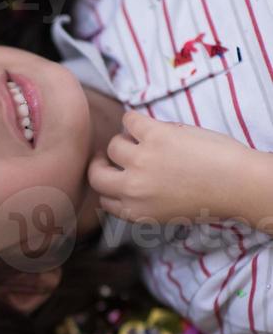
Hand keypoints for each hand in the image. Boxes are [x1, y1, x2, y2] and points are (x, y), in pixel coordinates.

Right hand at [88, 111, 250, 225]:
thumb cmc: (210, 199)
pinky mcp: (154, 136)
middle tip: (108, 156)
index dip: (108, 186)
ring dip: (126, 141)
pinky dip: (133, 119)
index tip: (115, 176)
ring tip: (142, 139)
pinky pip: (129, 120)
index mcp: (136, 212)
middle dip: (101, 164)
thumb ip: (142, 203)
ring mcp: (141, 161)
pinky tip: (144, 123)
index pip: (103, 199)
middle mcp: (132, 190)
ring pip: (113, 145)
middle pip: (96, 175)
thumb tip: (127, 184)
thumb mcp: (167, 214)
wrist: (236, 184)